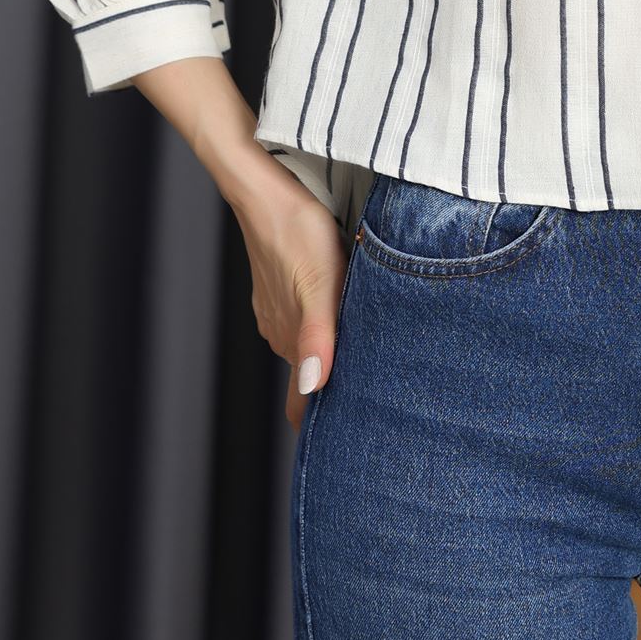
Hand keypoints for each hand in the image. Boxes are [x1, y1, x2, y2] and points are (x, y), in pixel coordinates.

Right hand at [231, 169, 349, 431]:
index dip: (323, 423)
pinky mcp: (282, 288)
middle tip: (374, 416)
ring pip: (308, 347)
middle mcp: (282, 331)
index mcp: (292, 338)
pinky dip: (323, 331)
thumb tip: (312, 388)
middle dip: (335, 394)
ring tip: (369, 373)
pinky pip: (305, 320)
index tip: (347, 448)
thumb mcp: (321, 284)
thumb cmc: (299, 232)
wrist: (266, 191)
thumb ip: (318, 337)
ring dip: (332, 360)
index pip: (303, 398)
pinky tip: (344, 323)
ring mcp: (279, 310)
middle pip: (309, 376)